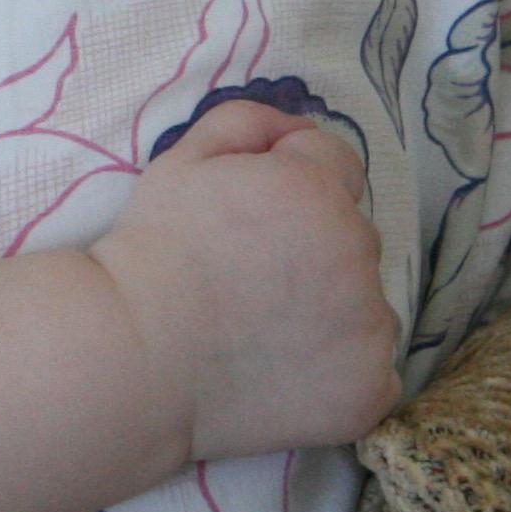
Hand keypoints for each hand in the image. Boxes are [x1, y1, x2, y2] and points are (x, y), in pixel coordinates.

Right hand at [87, 100, 400, 462]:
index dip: (294, 178)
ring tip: (264, 332)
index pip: (336, 162)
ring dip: (333, 309)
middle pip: (352, 234)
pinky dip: (341, 371)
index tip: (254, 215)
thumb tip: (295, 126)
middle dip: (315, 245)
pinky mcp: (369, 389)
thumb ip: (246, 122)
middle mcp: (357, 252)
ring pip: (365, 304)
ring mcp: (369, 327)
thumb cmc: (152, 254)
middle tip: (251, 276)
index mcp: (316, 189)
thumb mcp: (181, 161)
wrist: (136, 358)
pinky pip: (373, 370)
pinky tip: (287, 373)